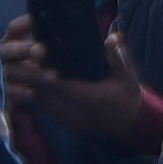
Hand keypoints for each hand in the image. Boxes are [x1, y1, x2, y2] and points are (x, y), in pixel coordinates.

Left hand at [1, 18, 149, 140]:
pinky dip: (39, 98)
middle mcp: (74, 112)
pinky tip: (38, 86)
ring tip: (29, 70)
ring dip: (33, 88)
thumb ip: (117, 57)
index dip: (42, 70)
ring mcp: (69, 121)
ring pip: (40, 103)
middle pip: (42, 94)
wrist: (135, 127)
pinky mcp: (67, 125)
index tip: (37, 55)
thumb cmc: (130, 99)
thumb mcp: (128, 76)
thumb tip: (112, 36)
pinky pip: (45, 111)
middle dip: (32, 78)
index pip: (55, 84)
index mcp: (87, 99)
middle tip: (27, 60)